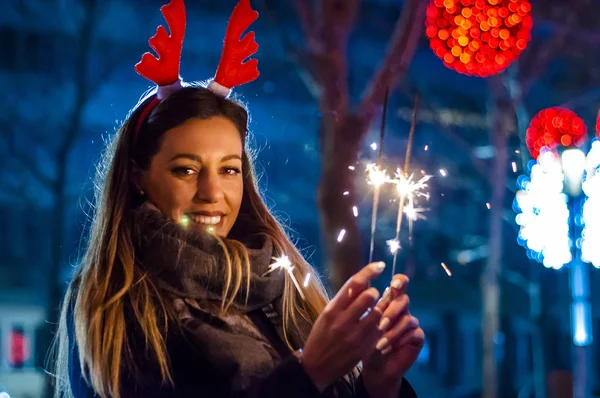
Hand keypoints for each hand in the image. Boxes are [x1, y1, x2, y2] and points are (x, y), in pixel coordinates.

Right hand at [300, 262, 385, 391]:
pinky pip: (379, 331)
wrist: (316, 367)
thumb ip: (344, 300)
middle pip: (369, 296)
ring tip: (373, 312)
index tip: (380, 266)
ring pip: (377, 313)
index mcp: (331, 309)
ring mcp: (354, 336)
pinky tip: (374, 327)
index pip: (354, 284)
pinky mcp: (363, 348)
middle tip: (371, 297)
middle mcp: (342, 321)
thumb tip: (364, 283)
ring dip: (378, 309)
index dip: (369, 271)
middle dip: (374, 293)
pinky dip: (379, 326)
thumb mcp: (327, 315)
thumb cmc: (321, 337)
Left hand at [361, 274, 424, 397]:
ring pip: (407, 319)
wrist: (373, 367)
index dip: (399, 281)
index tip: (394, 284)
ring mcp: (411, 322)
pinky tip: (387, 348)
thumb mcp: (361, 323)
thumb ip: (364, 305)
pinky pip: (413, 333)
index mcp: (389, 301)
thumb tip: (361, 286)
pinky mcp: (417, 337)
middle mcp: (401, 309)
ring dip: (393, 332)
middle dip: (392, 312)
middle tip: (380, 325)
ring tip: (379, 344)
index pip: (399, 284)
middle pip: (404, 300)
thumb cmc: (365, 342)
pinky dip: (399, 341)